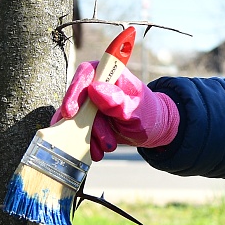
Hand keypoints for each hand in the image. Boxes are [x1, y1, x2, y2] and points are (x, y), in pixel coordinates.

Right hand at [51, 62, 179, 160]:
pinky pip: (78, 131)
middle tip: (103, 140)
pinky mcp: (87, 119)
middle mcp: (97, 85)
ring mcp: (90, 103)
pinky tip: (98, 151)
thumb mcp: (135, 110)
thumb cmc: (147, 114)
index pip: (86, 73)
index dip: (74, 91)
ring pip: (76, 118)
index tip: (71, 112)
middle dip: (85, 123)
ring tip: (107, 146)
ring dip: (87, 136)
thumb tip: (95, 88)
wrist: (153, 129)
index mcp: (111, 74)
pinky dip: (86, 143)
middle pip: (77, 99)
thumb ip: (117, 101)